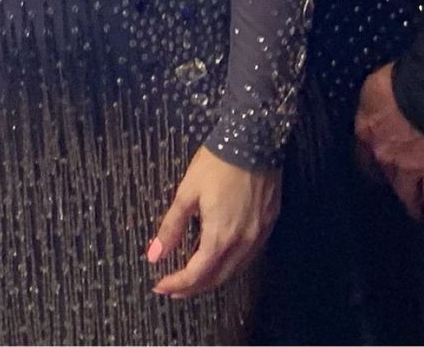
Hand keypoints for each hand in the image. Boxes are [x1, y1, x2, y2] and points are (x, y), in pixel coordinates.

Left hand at [148, 147, 280, 298]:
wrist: (255, 137)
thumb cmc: (217, 164)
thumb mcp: (187, 193)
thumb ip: (171, 228)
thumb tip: (153, 256)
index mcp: (220, 236)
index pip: (196, 274)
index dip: (176, 284)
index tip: (159, 286)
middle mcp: (243, 241)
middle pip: (217, 277)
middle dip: (193, 287)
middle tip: (174, 287)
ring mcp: (260, 232)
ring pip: (236, 268)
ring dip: (213, 276)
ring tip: (194, 274)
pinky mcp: (270, 220)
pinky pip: (250, 253)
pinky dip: (232, 262)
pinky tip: (220, 254)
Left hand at [354, 63, 423, 226]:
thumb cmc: (400, 80)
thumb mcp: (374, 87)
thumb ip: (372, 103)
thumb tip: (376, 107)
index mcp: (366, 131)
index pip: (361, 153)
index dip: (367, 162)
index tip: (371, 169)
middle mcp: (383, 155)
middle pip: (384, 175)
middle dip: (388, 184)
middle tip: (393, 191)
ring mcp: (409, 167)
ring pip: (407, 192)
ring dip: (410, 203)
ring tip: (414, 213)